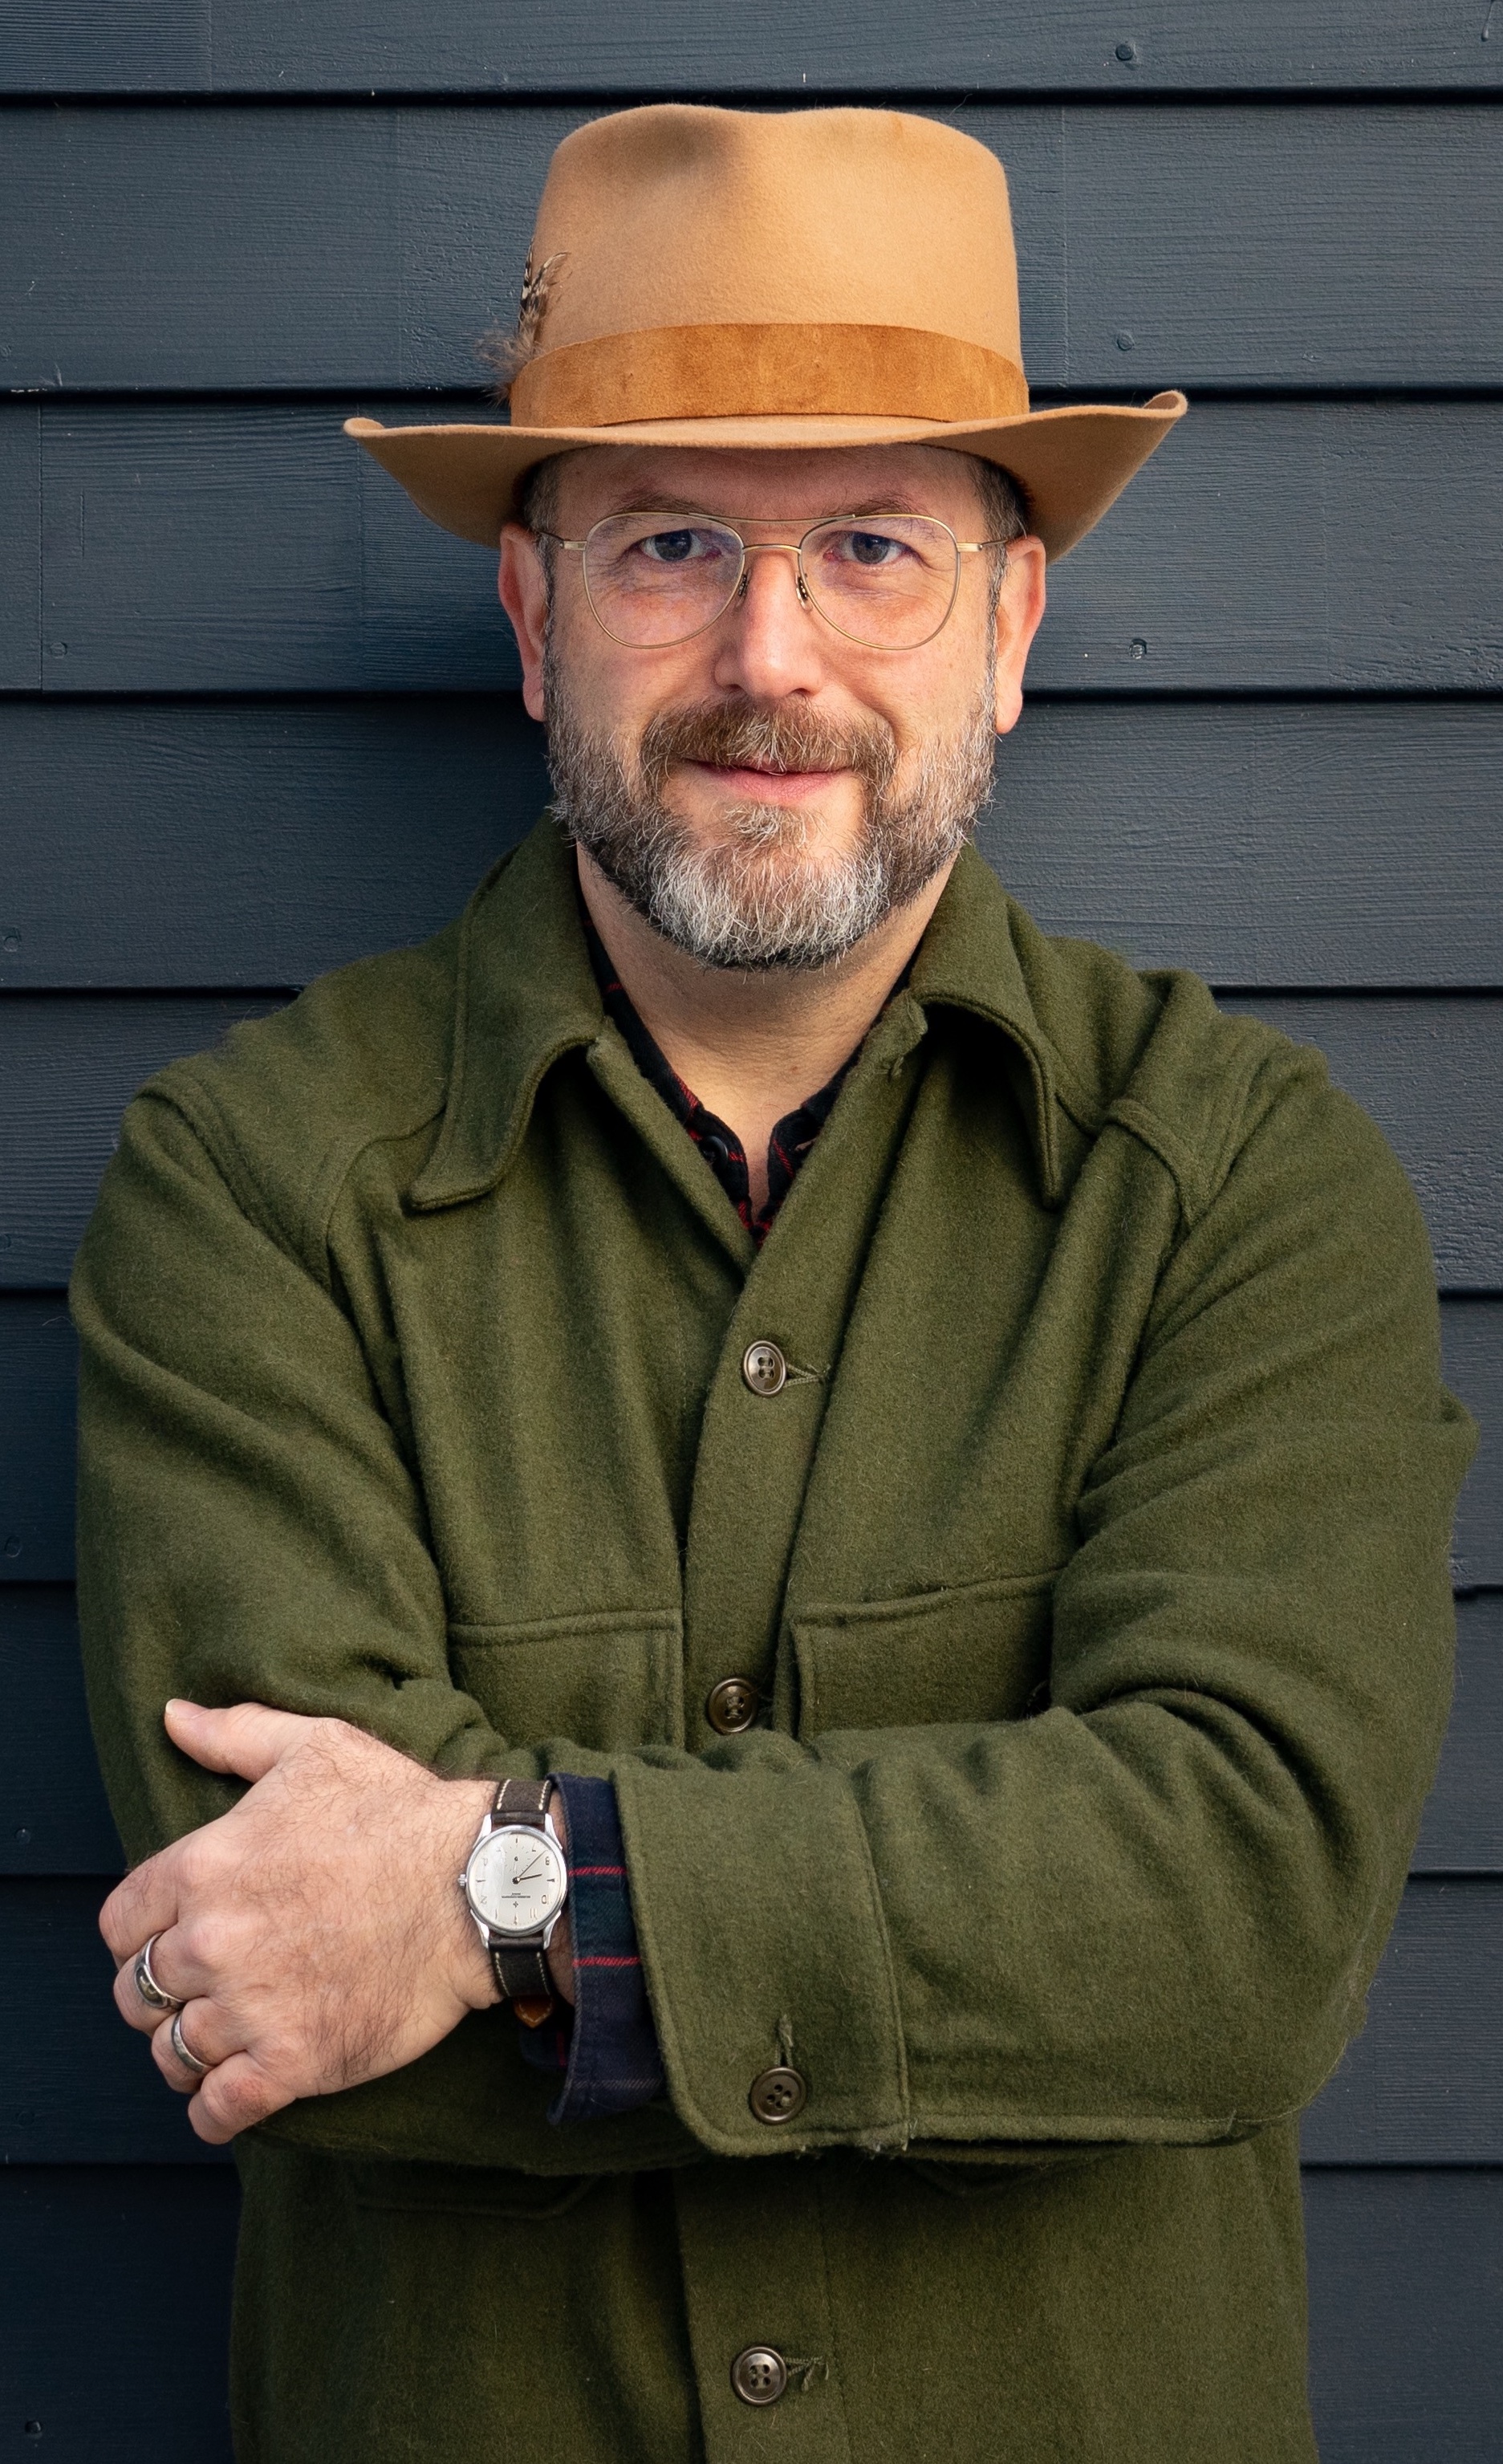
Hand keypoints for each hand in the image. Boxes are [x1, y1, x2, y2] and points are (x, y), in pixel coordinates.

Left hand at [100, 1700, 501, 2144]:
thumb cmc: (399, 1811)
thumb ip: (234, 1734)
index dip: (138, 1936)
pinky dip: (214, 2109)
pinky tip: (230, 2094)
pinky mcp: (291, 2061)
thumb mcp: (316, 1749)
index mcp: (202, 1867)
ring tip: (214, 2043)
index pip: (118, 1927)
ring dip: (185, 2051)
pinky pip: (216, 2109)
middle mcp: (212, 1942)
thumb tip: (172, 1716)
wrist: (477, 1884)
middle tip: (199, 1991)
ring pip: (170, 2053)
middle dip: (160, 1995)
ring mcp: (249, 2006)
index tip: (168, 1940)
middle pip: (136, 1994)